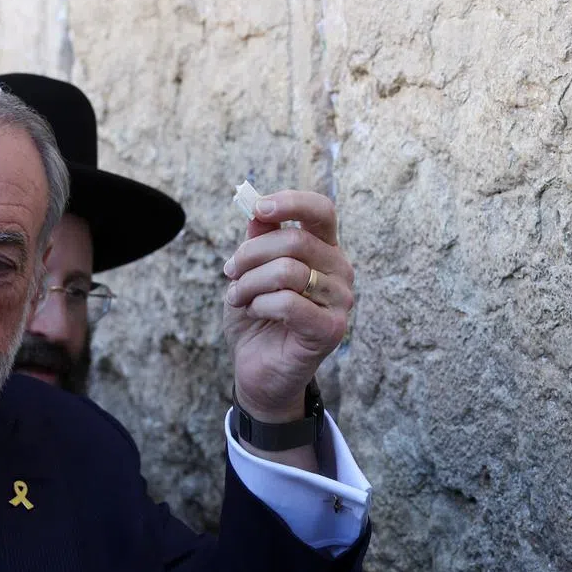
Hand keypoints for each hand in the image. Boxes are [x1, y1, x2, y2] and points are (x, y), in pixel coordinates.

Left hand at [222, 190, 353, 420]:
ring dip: (249, 284)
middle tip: (230, 272)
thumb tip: (257, 211)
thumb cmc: (257, 318)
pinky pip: (288, 303)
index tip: (258, 209)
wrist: (257, 369)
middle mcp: (340, 271)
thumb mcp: (250, 273)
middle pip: (293, 241)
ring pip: (287, 272)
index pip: (321, 210)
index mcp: (324, 250)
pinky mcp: (332, 329)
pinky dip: (260, 305)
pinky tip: (254, 312)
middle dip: (250, 255)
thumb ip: (258, 241)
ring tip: (237, 297)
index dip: (290, 202)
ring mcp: (340, 301)